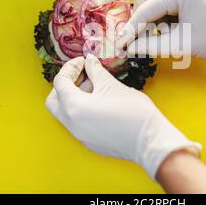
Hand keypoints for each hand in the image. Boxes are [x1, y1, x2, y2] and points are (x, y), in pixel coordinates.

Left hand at [45, 54, 200, 178]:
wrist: (151, 141)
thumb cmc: (133, 113)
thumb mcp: (112, 85)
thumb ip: (96, 71)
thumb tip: (89, 61)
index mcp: (74, 107)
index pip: (60, 83)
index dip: (70, 68)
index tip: (83, 62)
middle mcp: (72, 124)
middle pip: (55, 101)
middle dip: (65, 85)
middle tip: (82, 75)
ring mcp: (80, 136)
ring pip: (66, 113)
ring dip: (75, 97)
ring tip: (97, 87)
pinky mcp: (90, 142)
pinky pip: (78, 123)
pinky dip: (82, 110)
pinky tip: (102, 103)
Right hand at [117, 0, 205, 61]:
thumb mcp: (183, 44)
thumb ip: (152, 45)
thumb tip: (130, 48)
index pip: (145, 10)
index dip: (131, 30)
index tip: (120, 45)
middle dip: (141, 20)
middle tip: (143, 41)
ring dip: (152, 18)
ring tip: (162, 36)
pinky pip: (166, 0)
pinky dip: (163, 15)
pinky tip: (171, 29)